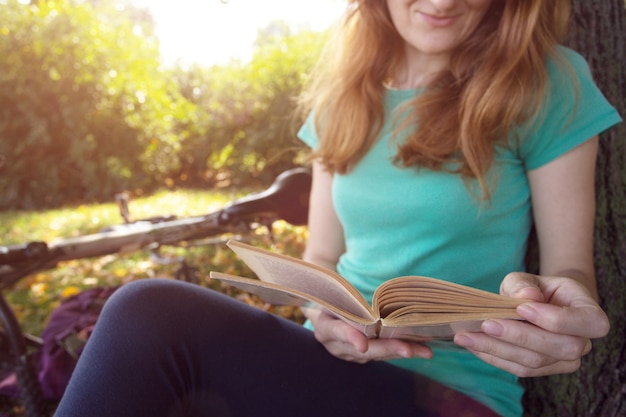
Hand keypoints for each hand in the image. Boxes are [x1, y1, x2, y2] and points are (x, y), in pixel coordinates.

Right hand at [304, 308, 432, 363]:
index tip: (363, 346)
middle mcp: (338, 346)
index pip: (339, 332)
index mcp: (326, 328)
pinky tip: (421, 349)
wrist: (326, 314)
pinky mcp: (365, 357)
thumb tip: (369, 303)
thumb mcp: (333, 297)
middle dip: (388, 349)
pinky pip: (385, 354)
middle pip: (365, 349)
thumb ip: (345, 301)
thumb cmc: (332, 300)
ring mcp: (352, 354)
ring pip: (379, 354)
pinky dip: (402, 350)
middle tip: (408, 350)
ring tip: (425, 351)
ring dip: (402, 351)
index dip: (351, 338)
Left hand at [453, 272, 609, 376]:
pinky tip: (472, 344)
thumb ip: (524, 284)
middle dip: (520, 337)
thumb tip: (527, 296)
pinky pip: (519, 369)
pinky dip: (493, 357)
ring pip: (535, 362)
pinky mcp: (543, 370)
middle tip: (487, 323)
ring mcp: (564, 361)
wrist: (537, 304)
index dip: (555, 319)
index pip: (586, 323)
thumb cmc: (536, 288)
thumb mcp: (528, 278)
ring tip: (467, 336)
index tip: (523, 308)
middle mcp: (583, 342)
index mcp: (589, 314)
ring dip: (498, 349)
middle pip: (560, 348)